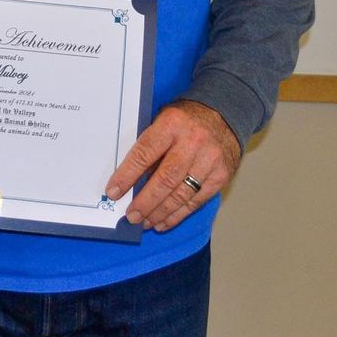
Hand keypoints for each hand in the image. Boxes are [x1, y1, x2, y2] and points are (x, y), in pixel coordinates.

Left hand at [105, 100, 241, 231]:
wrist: (223, 114)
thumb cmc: (184, 120)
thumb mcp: (163, 120)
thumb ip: (149, 145)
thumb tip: (129, 179)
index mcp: (171, 124)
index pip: (145, 153)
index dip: (127, 175)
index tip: (113, 191)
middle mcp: (192, 142)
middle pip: (165, 178)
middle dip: (146, 201)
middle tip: (131, 216)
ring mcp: (209, 160)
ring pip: (182, 193)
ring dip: (161, 212)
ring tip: (145, 222)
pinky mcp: (221, 176)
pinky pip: (197, 200)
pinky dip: (178, 214)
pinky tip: (164, 222)